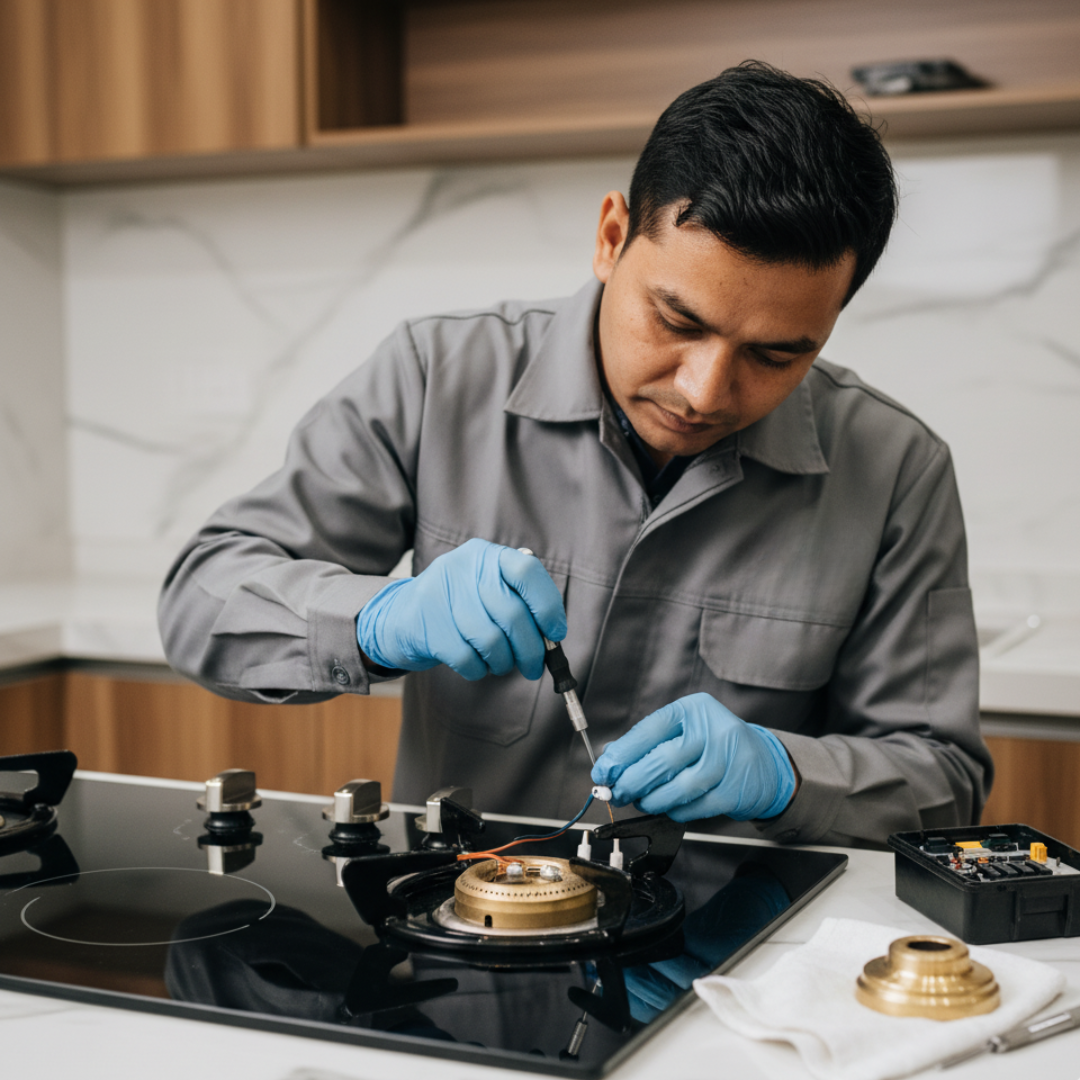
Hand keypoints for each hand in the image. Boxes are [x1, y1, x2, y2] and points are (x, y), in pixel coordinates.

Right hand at [356, 539, 565, 680]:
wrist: (400, 616)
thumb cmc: (459, 608)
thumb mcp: (486, 590)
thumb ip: (519, 604)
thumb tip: (552, 638)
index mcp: (485, 555)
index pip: (527, 572)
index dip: (547, 606)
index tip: (555, 633)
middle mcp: (464, 568)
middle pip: (513, 615)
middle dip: (531, 650)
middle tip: (535, 667)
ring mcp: (441, 595)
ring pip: (492, 641)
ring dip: (503, 662)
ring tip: (501, 663)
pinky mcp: (427, 625)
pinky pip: (468, 659)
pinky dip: (478, 669)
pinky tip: (476, 665)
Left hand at [590, 693, 795, 820]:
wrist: (765, 765)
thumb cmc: (715, 745)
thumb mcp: (684, 730)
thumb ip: (648, 741)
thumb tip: (609, 758)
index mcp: (693, 710)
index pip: (648, 730)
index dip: (621, 754)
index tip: (603, 771)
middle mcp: (712, 731)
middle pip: (660, 761)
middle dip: (630, 782)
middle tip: (616, 792)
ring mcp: (726, 762)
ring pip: (676, 789)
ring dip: (650, 800)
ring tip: (642, 800)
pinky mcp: (734, 791)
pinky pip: (692, 808)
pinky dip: (673, 811)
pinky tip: (669, 806)